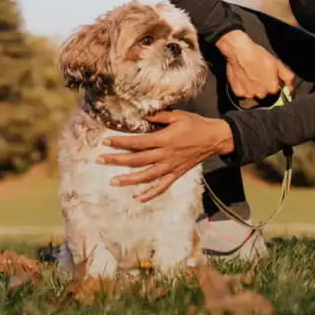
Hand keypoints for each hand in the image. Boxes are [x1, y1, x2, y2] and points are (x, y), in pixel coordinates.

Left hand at [98, 110, 235, 200]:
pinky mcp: (176, 174)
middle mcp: (165, 155)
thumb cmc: (196, 124)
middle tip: (100, 160)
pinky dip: (151, 193)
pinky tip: (139, 198)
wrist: (215, 138)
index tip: (106, 142)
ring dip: (129, 180)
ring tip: (114, 181)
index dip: (121, 142)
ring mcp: (171, 166)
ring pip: (146, 176)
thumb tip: (143, 116)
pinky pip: (162, 186)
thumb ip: (159, 116)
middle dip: (117, 160)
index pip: (137, 142)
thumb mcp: (178, 115)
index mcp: (164, 139)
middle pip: (137, 160)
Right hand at [217, 31, 292, 102]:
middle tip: (258, 73)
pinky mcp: (238, 92)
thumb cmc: (258, 56)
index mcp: (272, 88)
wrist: (239, 51)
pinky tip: (243, 77)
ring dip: (252, 87)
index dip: (272, 81)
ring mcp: (248, 94)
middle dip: (262, 85)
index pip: (275, 90)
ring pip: (253, 93)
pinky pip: (242, 93)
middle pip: (264, 93)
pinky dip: (243, 87)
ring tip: (250, 74)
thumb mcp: (277, 63)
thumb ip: (287, 77)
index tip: (267, 74)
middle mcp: (261, 94)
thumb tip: (290, 88)